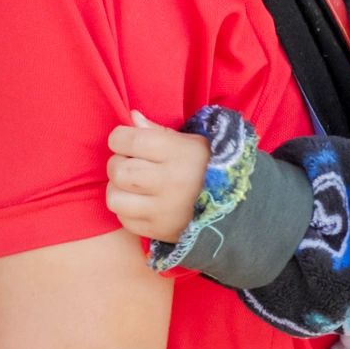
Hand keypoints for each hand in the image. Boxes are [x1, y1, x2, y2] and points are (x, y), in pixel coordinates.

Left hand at [103, 112, 209, 241]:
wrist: (235, 206)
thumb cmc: (206, 167)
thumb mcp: (191, 142)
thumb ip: (158, 130)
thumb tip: (132, 117)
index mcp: (178, 153)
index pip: (128, 140)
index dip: (119, 138)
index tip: (125, 141)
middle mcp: (170, 182)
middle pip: (118, 170)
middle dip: (118, 163)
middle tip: (130, 163)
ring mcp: (164, 210)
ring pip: (115, 198)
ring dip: (118, 189)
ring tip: (132, 186)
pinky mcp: (160, 231)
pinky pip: (124, 220)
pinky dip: (127, 211)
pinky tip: (142, 203)